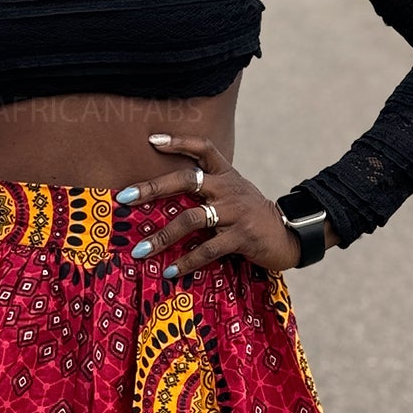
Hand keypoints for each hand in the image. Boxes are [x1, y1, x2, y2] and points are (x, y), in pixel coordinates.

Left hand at [113, 133, 338, 279]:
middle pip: (186, 180)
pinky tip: (170, 272)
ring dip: (163, 237)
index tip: (153, 140)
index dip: (179, 141)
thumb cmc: (251, 217)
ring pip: (191, 219)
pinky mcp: (241, 237)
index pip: (203, 148)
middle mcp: (228, 188)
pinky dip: (187, 262)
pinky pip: (208, 249)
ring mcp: (235, 212)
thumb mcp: (233, 194)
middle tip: (124, 197)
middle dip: (152, 188)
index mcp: (226, 175)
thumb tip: (165, 199)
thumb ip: (208, 191)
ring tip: (140, 251)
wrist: (288, 236)